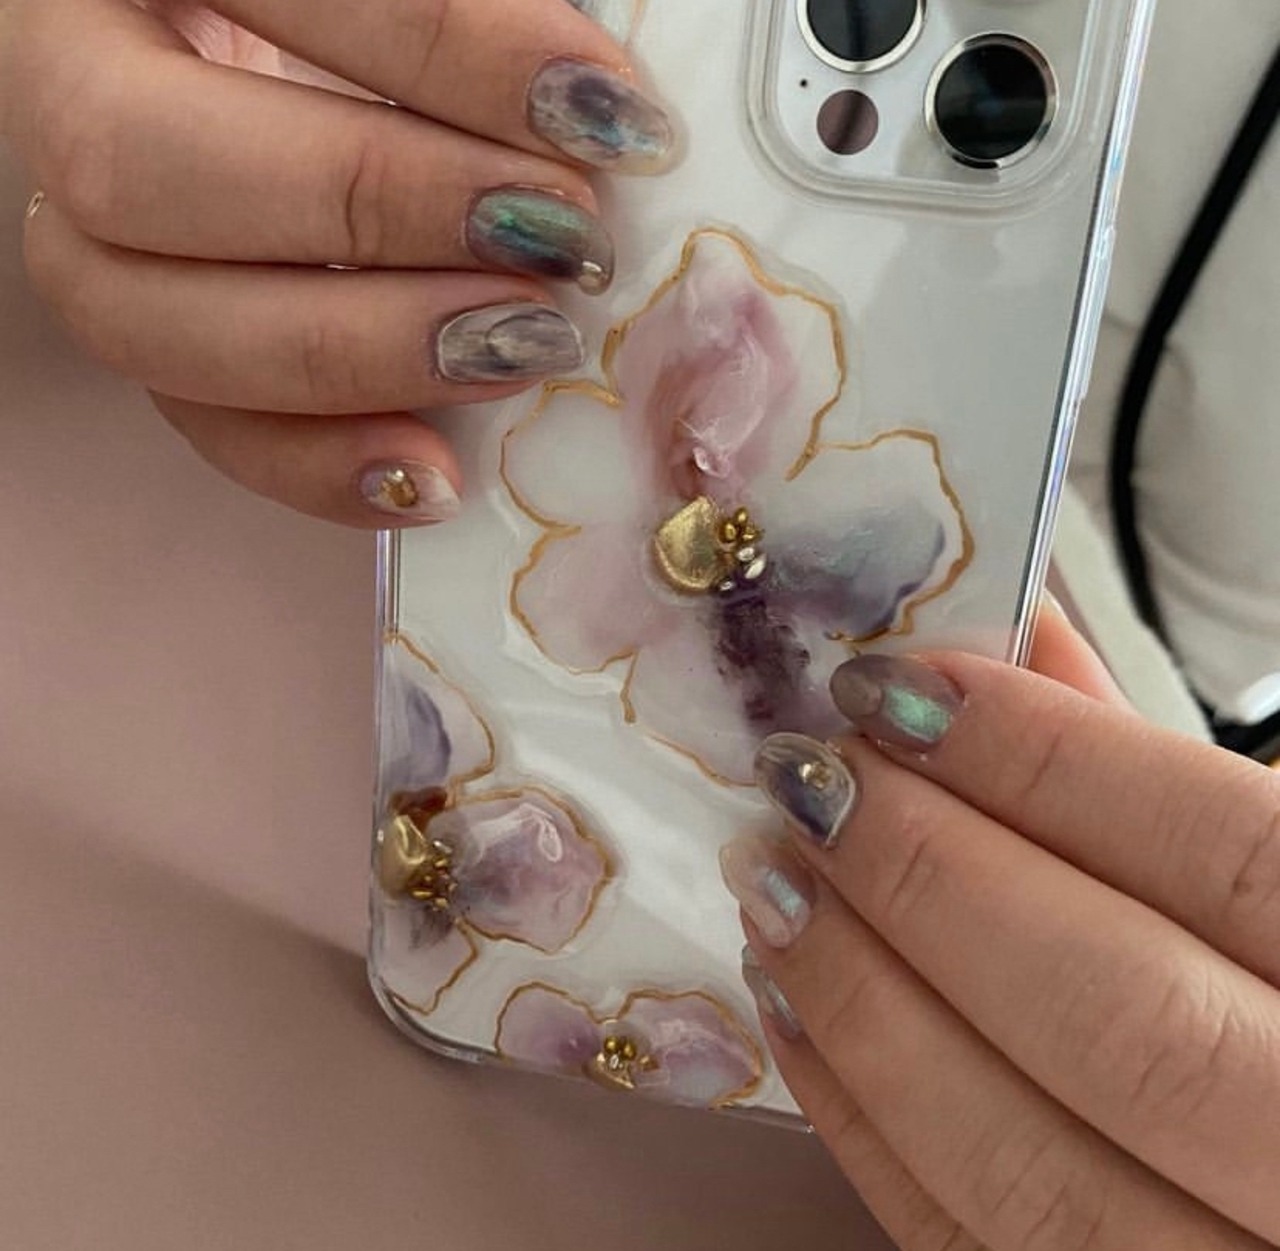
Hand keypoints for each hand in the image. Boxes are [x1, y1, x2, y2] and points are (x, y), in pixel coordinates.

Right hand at [0, 0, 671, 524]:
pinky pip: (200, 426)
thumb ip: (468, 23)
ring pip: (142, 320)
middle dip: (371, 209)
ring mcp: (92, 233)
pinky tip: (436, 475)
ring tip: (523, 347)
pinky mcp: (158, 339)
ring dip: (354, 353)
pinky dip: (319, 465)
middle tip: (556, 238)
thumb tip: (605, 117)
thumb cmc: (386, 32)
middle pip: (136, 164)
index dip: (441, 51)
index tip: (601, 114)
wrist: (307, 81)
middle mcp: (68, 88)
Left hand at [723, 606, 1279, 1249]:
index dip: (1042, 758)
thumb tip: (1002, 641)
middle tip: (813, 780)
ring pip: (1024, 1159)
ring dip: (864, 996)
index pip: (1223, 860)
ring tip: (774, 880)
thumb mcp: (1275, 873)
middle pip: (1117, 1015)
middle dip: (929, 875)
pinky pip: (962, 1246)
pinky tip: (792, 1001)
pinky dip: (858, 1114)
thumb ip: (1146, 770)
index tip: (895, 688)